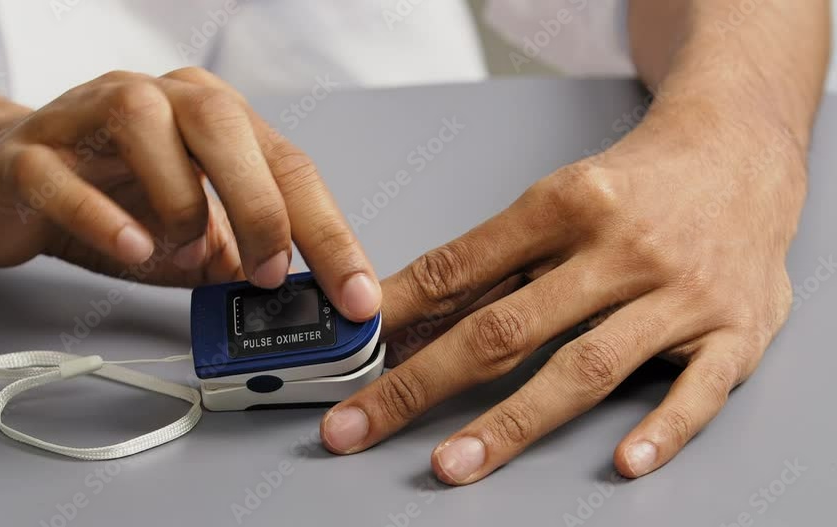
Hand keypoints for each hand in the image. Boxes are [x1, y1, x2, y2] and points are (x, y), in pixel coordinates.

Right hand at [0, 67, 379, 319]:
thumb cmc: (100, 195)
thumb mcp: (185, 235)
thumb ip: (231, 259)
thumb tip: (287, 301)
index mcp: (206, 117)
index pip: (284, 163)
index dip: (327, 231)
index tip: (353, 293)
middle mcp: (155, 101)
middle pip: (223, 123)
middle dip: (262, 205)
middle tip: (270, 272)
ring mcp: (85, 118)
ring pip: (145, 125)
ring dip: (180, 200)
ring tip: (183, 251)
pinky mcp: (28, 154)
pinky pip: (65, 175)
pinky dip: (105, 217)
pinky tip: (136, 249)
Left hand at [320, 98, 806, 482]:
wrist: (741, 154)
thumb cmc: (636, 184)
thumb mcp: (559, 198)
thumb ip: (491, 260)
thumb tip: (406, 313)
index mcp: (568, 204)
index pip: (462, 267)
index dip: (398, 314)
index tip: (351, 352)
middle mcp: (620, 249)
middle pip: (505, 327)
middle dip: (421, 384)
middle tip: (358, 425)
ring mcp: (678, 295)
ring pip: (585, 367)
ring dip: (511, 422)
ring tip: (452, 463)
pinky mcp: (732, 333)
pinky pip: (698, 390)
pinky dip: (661, 429)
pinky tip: (623, 460)